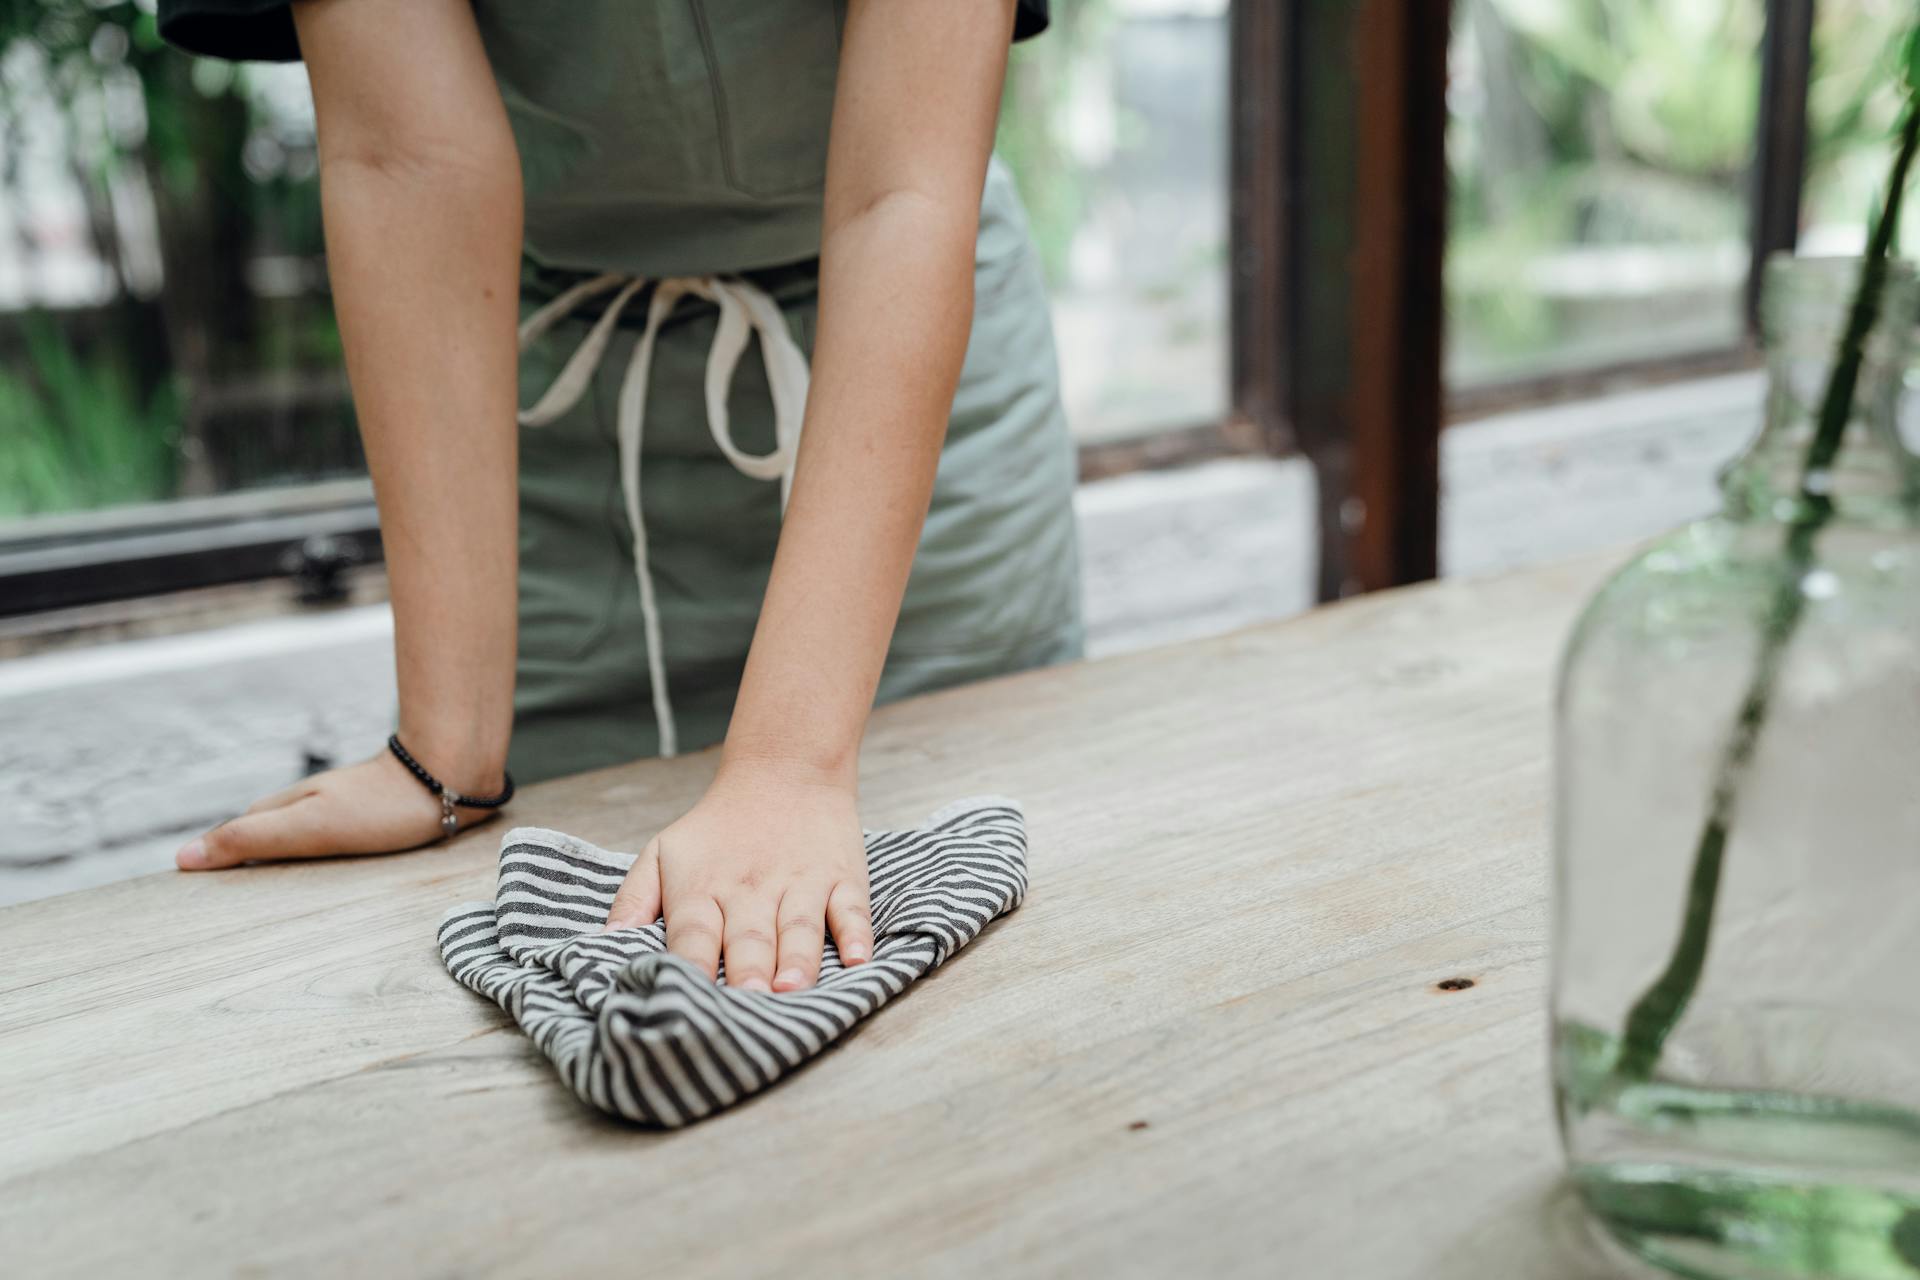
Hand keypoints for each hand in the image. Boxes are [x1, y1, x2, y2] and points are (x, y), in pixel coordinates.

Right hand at [175, 749, 504, 869]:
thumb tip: (183, 858)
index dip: (213, 858)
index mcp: (287, 807)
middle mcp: (310, 804)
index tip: (187, 889)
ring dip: (282, 858)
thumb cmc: (380, 806)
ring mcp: (342, 808)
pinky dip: (320, 856)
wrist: (448, 778)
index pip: (236, 835)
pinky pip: (335, 841)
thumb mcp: (308, 827)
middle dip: (242, 859)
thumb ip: (250, 840)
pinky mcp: (374, 817)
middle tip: (220, 898)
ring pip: (300, 835)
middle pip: (265, 833)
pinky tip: (328, 873)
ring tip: (266, 892)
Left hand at [603, 761, 874, 991]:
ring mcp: (801, 884)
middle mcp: (752, 890)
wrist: (785, 770)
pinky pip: (852, 909)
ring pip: (800, 927)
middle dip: (747, 971)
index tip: (684, 998)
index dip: (689, 964)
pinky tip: (859, 959)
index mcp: (703, 888)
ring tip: (792, 989)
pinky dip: (857, 934)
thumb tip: (608, 941)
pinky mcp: (842, 877)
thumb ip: (634, 899)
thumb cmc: (718, 827)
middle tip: (746, 1001)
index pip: (693, 932)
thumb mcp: (663, 851)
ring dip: (798, 960)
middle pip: (748, 937)